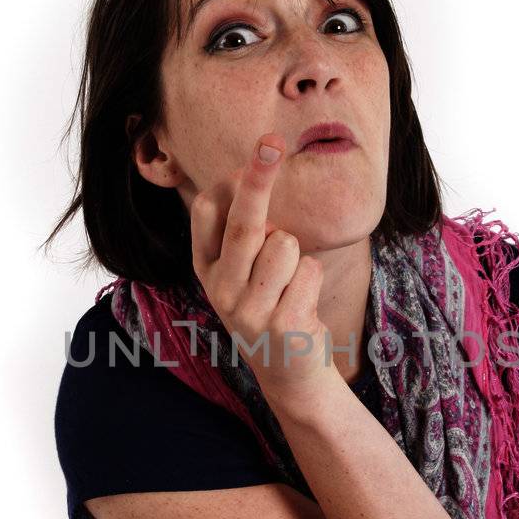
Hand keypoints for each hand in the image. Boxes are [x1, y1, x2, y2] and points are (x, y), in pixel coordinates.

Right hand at [190, 133, 332, 399]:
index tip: (257, 149)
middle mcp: (221, 289)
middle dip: (259, 178)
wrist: (289, 375)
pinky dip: (312, 278)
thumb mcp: (242, 275)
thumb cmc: (270, 307)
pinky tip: (301, 305)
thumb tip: (251, 174)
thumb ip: (240, 234)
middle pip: (244, 222)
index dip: (232, 181)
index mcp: (206, 269)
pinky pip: (309, 269)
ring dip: (297, 256)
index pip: (208, 212)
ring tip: (289, 285)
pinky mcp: (282, 324)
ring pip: (286, 243)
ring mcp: (249, 309)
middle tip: (271, 142)